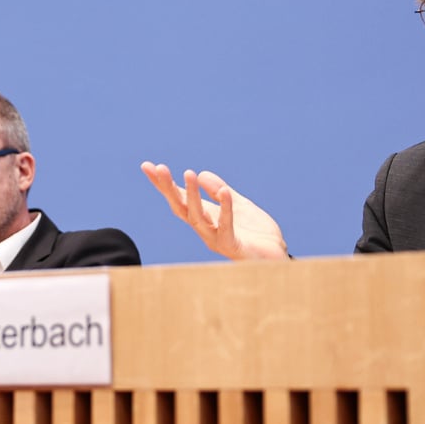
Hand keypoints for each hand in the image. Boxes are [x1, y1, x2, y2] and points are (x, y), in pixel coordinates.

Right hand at [140, 161, 288, 259]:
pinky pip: (226, 226)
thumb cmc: (256, 234)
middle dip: (169, 189)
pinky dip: (225, 208)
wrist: (276, 257)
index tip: (148, 166)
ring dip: (192, 195)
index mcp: (206, 218)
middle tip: (159, 168)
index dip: (164, 185)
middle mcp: (206, 229)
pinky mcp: (234, 246)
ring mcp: (217, 239)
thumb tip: (201, 173)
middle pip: (182, 208)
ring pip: (198, 217)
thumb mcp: (238, 204)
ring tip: (189, 173)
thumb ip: (220, 191)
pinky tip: (224, 191)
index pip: (180, 200)